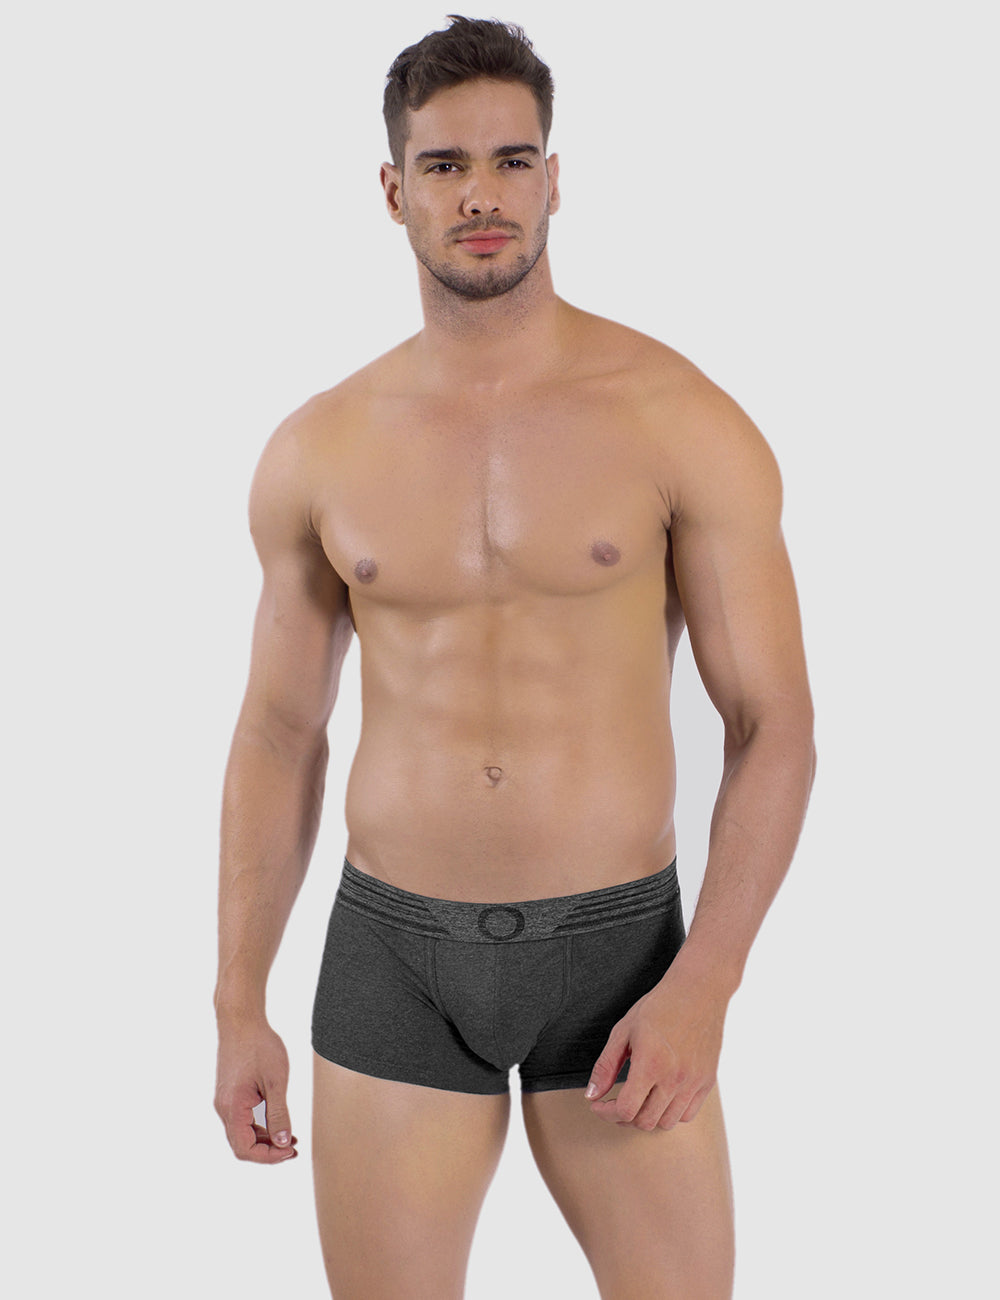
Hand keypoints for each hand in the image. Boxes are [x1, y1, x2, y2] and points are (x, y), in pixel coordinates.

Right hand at [214, 1017, 297, 1163]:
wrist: (241, 1020)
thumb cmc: (259, 1046)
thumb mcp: (276, 1081)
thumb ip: (279, 1114)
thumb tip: (283, 1142)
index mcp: (232, 1107)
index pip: (245, 1149)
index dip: (268, 1157)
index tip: (290, 1151)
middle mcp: (224, 1108)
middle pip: (242, 1145)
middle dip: (268, 1151)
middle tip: (293, 1149)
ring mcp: (225, 1101)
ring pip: (242, 1133)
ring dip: (264, 1140)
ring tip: (290, 1139)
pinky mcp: (230, 1093)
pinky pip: (242, 1120)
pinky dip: (259, 1127)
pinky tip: (276, 1123)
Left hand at [584, 966, 728, 1131]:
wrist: (698, 991)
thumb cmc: (658, 1006)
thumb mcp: (623, 1030)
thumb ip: (606, 1066)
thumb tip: (591, 1095)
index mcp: (651, 1064)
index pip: (626, 1110)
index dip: (606, 1113)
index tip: (598, 1105)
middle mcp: (675, 1078)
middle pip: (645, 1122)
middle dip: (623, 1117)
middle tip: (614, 1102)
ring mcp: (694, 1082)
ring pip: (666, 1123)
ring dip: (647, 1117)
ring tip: (637, 1100)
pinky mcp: (707, 1082)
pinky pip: (688, 1115)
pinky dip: (670, 1114)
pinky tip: (659, 1097)